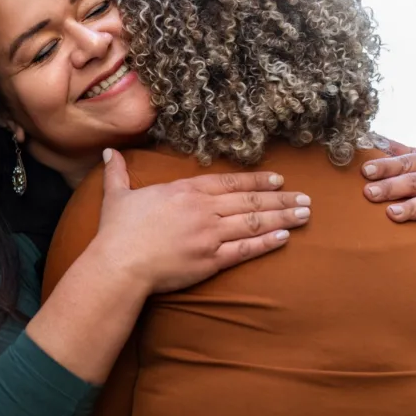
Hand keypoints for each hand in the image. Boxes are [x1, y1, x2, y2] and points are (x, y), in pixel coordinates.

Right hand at [93, 149, 310, 293]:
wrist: (120, 263)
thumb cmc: (117, 231)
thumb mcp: (117, 195)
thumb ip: (118, 172)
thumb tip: (110, 152)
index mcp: (185, 190)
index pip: (230, 182)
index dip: (257, 181)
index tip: (278, 180)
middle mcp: (203, 209)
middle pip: (250, 201)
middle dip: (281, 199)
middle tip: (306, 198)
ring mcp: (210, 234)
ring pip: (253, 222)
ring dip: (282, 217)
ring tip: (305, 215)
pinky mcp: (211, 260)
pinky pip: (245, 249)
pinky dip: (266, 242)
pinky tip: (285, 237)